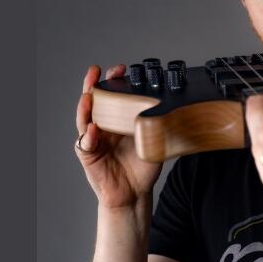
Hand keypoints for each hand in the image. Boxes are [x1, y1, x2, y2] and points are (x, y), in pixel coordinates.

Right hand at [75, 64, 163, 208]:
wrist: (134, 192)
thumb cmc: (142, 166)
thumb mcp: (154, 140)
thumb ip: (157, 125)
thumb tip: (179, 107)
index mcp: (117, 120)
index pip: (113, 97)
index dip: (114, 82)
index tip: (121, 69)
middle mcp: (102, 126)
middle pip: (93, 102)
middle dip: (93, 86)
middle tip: (95, 72)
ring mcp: (93, 140)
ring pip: (83, 120)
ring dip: (85, 107)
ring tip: (88, 96)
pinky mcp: (88, 156)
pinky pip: (84, 144)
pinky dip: (87, 137)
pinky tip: (92, 130)